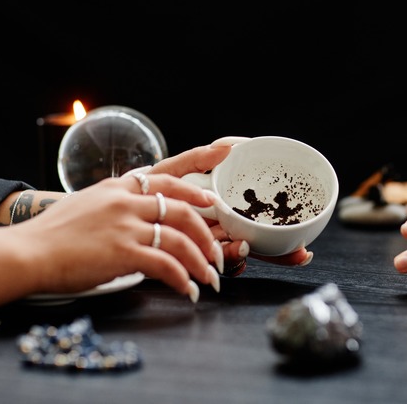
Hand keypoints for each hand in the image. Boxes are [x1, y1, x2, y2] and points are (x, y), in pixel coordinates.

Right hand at [0, 172, 221, 302]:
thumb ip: (116, 206)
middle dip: (207, 234)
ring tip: (209, 279)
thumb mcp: (87, 205)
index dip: (198, 168)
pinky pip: (166, 265)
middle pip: (183, 209)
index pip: (167, 173)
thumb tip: (139, 216)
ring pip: (180, 239)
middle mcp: (125, 201)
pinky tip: (187, 291)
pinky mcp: (122, 252)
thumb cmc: (53, 235)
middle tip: (218, 253)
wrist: (27, 252)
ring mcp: (125, 225)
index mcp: (119, 187)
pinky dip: (182, 280)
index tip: (221, 162)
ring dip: (200, 262)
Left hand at [142, 143, 312, 275]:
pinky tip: (236, 254)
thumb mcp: (167, 174)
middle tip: (300, 253)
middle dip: (279, 250)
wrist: (105, 224)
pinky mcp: (181, 258)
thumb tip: (229, 146)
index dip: (278, 233)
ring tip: (253, 248)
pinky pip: (208, 261)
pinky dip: (227, 258)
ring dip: (251, 255)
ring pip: (234, 253)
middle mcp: (211, 233)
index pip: (252, 225)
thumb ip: (196, 160)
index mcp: (214, 214)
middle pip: (253, 243)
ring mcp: (197, 246)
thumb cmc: (137, 196)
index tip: (301, 245)